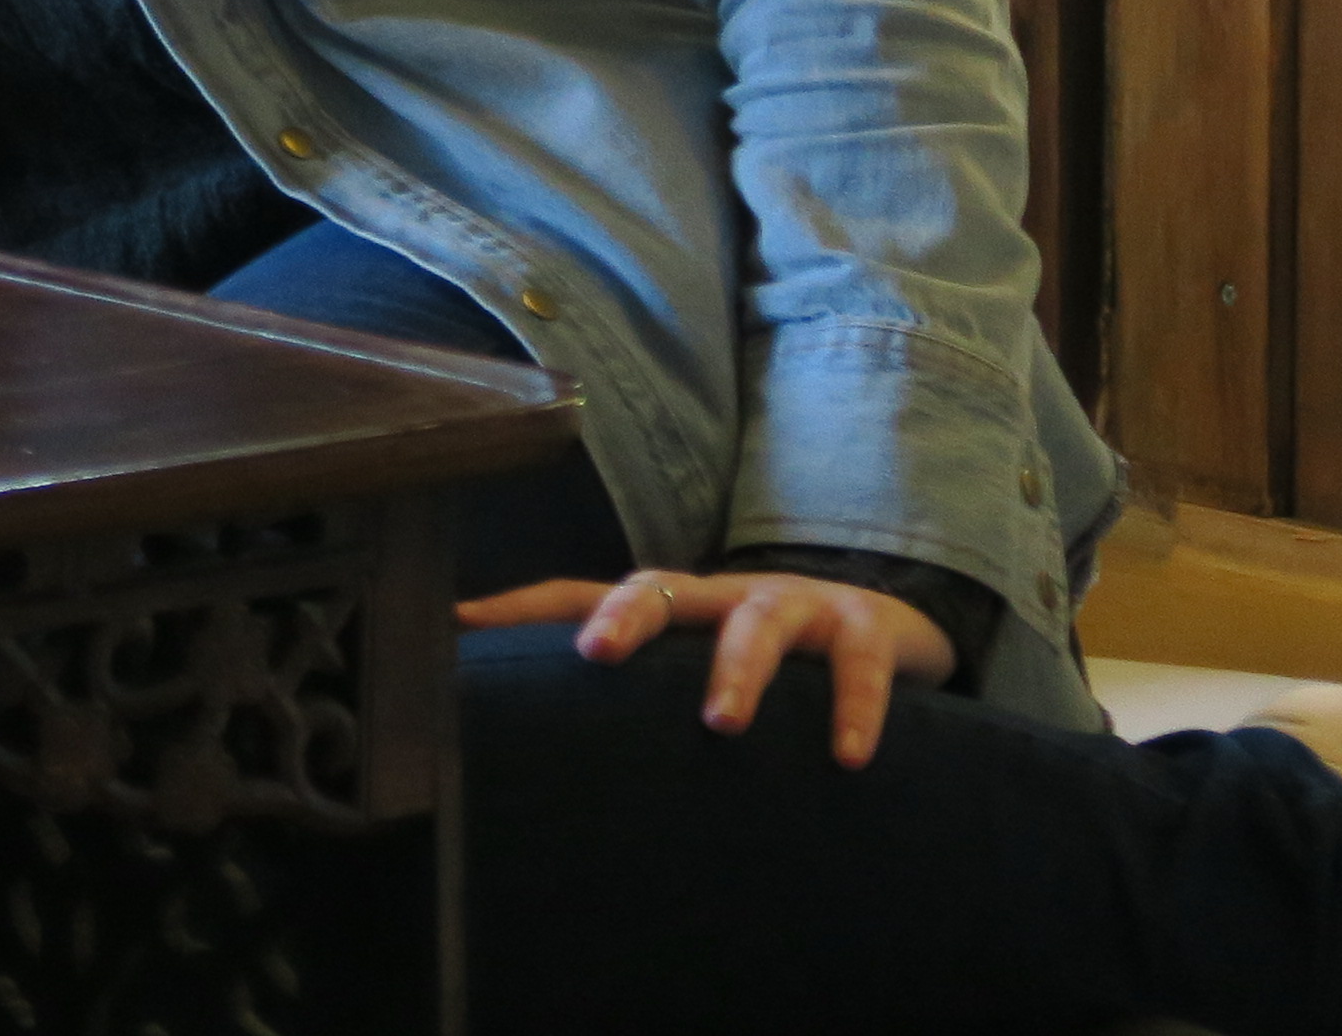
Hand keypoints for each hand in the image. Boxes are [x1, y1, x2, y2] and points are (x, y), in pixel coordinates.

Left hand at [454, 565, 959, 768]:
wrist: (884, 628)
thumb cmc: (767, 660)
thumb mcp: (692, 670)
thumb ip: (627, 700)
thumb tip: (530, 738)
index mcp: (673, 608)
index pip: (581, 595)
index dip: (519, 608)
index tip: (457, 624)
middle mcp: (722, 596)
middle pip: (661, 586)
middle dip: (625, 615)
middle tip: (596, 653)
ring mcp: (793, 605)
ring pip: (758, 623)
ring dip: (738, 672)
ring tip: (723, 724)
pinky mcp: (863, 628)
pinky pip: (858, 663)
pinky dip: (854, 707)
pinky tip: (848, 756)